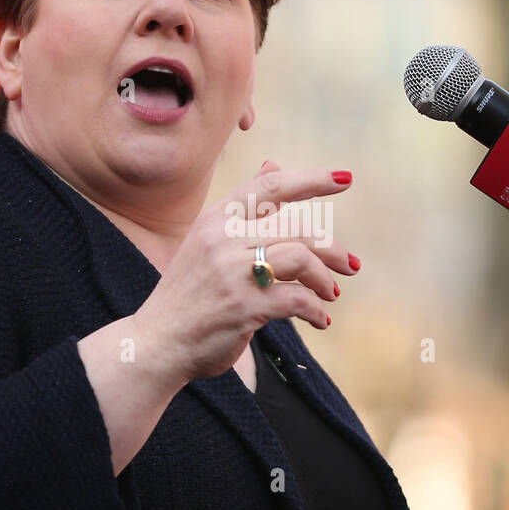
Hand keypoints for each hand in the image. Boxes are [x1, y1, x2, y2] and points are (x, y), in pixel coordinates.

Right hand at [134, 160, 359, 384]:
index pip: (271, 187)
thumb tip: (274, 167)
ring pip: (302, 258)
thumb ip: (243, 207)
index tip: (345, 177)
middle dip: (332, 248)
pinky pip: (296, 300)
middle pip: (297, 227)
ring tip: (332, 293)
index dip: (312, 180)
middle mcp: (223, 238)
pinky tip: (320, 319)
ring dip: (325, 278)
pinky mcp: (243, 307)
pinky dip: (315, 310)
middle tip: (350, 266)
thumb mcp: (208, 240)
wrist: (157, 342)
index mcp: (216, 217)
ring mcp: (232, 272)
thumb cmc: (189, 292)